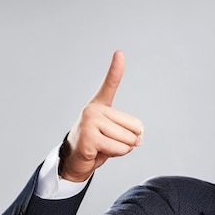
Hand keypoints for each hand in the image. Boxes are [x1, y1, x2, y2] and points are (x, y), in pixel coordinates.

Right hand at [59, 51, 143, 181]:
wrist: (75, 161)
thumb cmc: (97, 146)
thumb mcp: (115, 135)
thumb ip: (129, 132)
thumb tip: (139, 137)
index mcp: (100, 105)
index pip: (110, 84)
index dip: (115, 69)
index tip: (119, 53)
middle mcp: (93, 110)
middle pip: (133, 126)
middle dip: (130, 140)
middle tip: (110, 142)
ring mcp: (90, 123)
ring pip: (128, 139)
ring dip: (122, 149)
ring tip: (104, 147)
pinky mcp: (89, 138)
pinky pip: (119, 148)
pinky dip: (116, 154)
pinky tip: (99, 152)